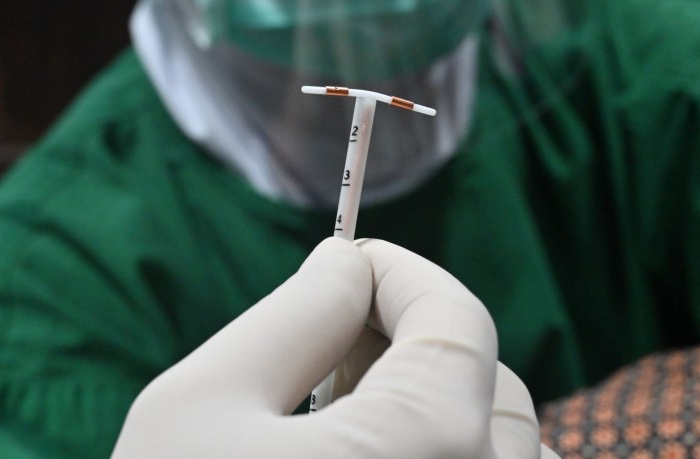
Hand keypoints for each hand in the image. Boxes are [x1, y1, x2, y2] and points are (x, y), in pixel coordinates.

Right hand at [111, 238, 558, 457]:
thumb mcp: (205, 401)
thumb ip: (297, 315)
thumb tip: (346, 264)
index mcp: (429, 448)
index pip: (455, 317)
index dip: (400, 271)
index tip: (347, 262)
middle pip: (483, 377)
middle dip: (410, 335)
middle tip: (329, 335)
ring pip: (494, 439)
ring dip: (426, 396)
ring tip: (335, 405)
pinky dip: (435, 450)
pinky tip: (359, 455)